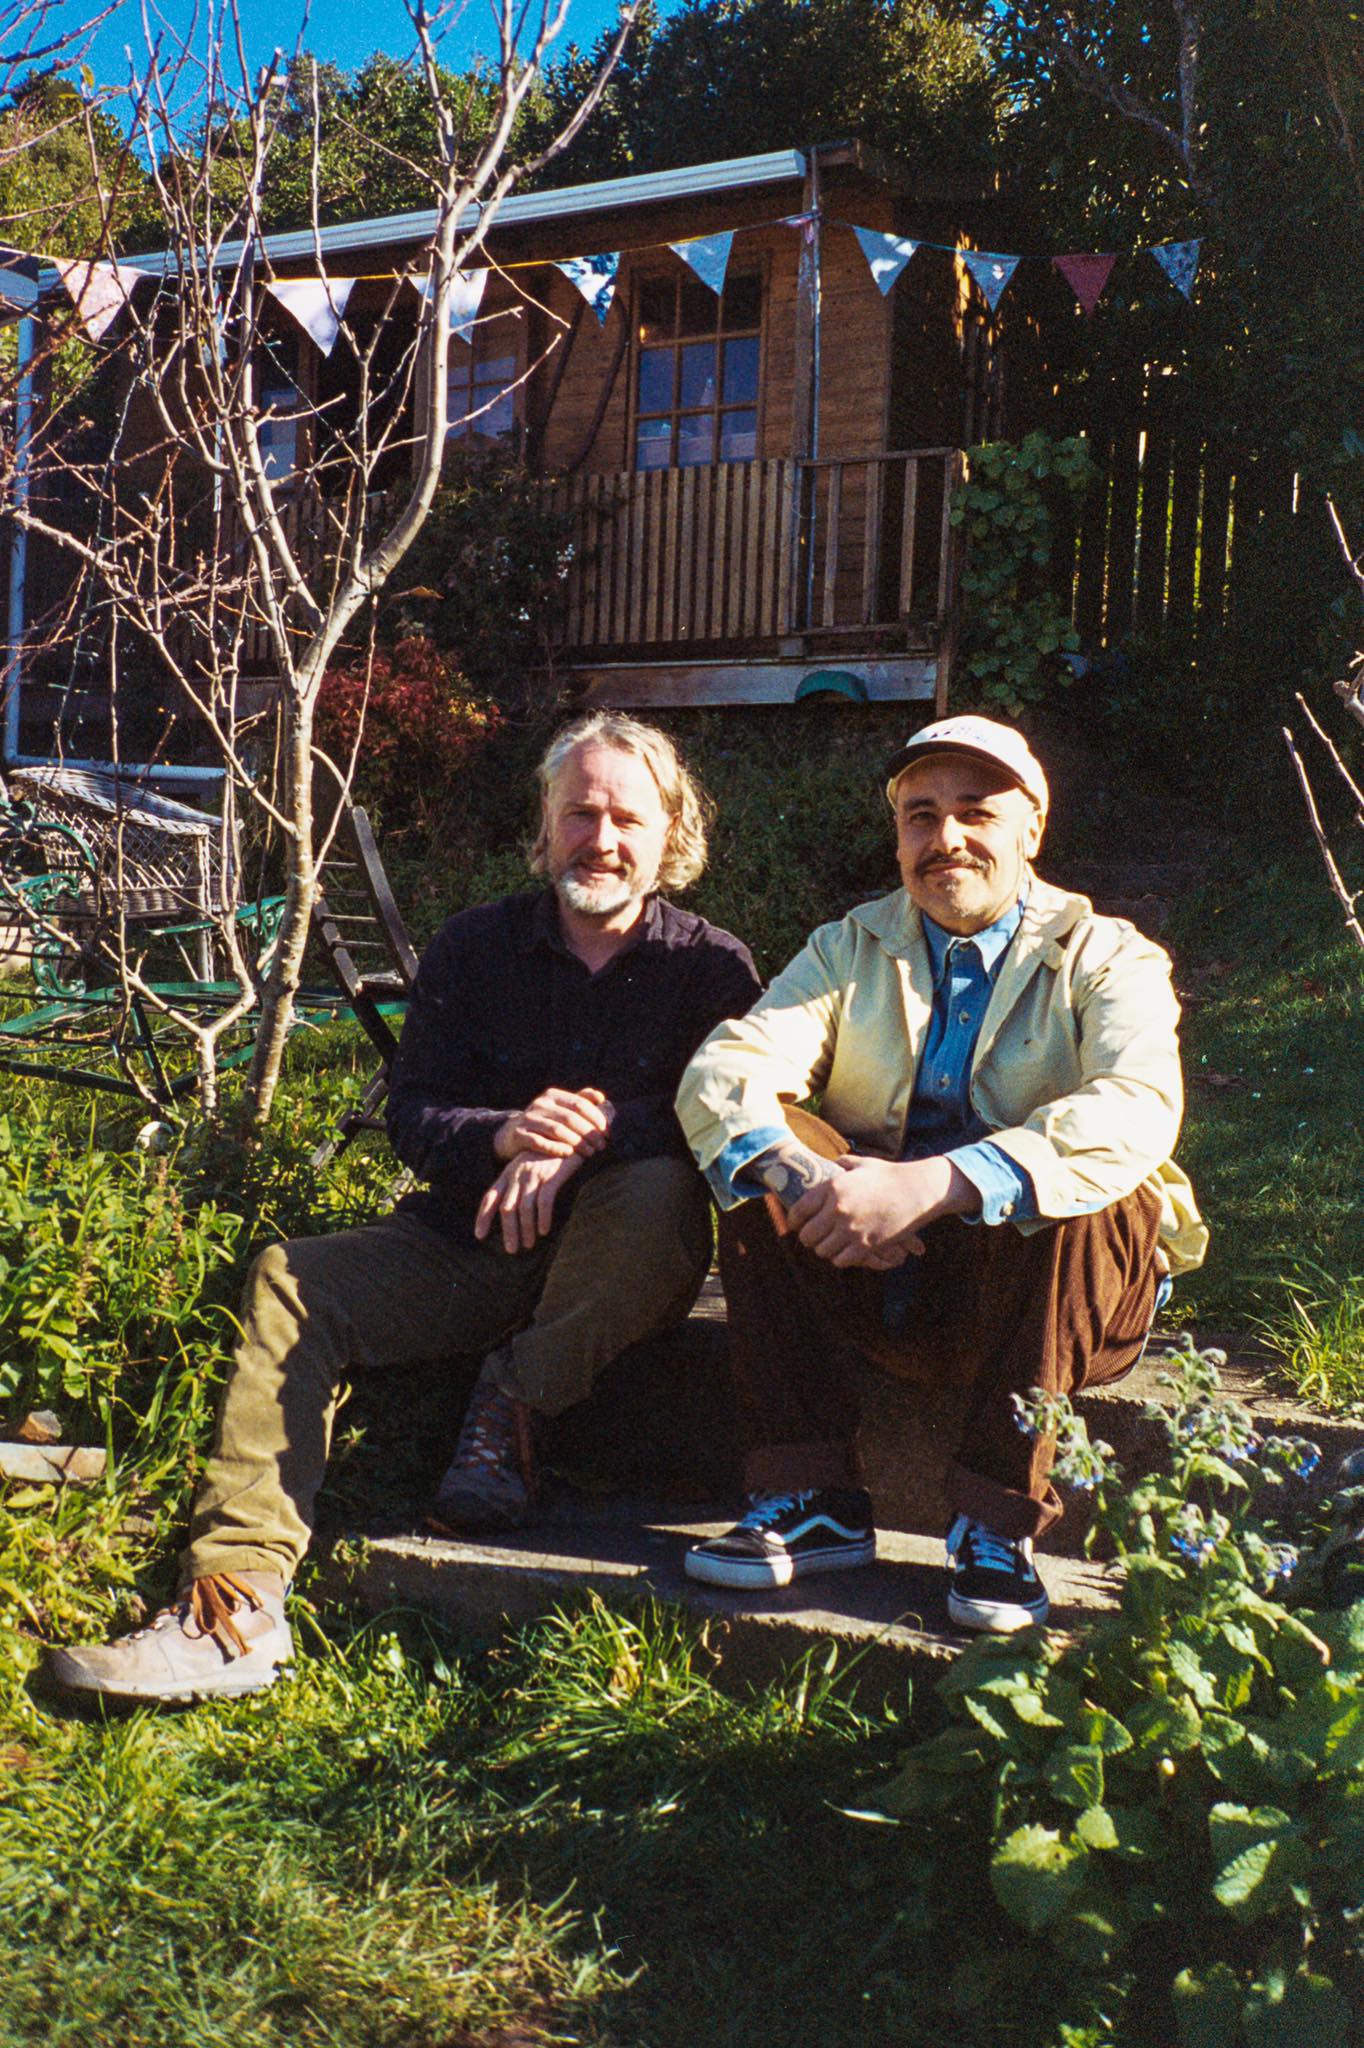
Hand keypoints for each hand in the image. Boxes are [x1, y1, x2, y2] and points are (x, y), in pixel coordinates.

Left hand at [475, 1151, 584, 1252]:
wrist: (571, 1138)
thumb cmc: (550, 1157)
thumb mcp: (528, 1167)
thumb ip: (518, 1185)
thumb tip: (512, 1213)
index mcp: (508, 1173)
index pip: (490, 1197)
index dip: (483, 1217)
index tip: (480, 1236)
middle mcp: (517, 1174)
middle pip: (507, 1208)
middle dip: (508, 1231)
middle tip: (511, 1249)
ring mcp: (534, 1174)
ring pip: (524, 1208)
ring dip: (526, 1229)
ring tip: (528, 1244)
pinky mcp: (551, 1176)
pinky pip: (544, 1201)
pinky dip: (543, 1218)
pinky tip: (544, 1230)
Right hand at [493, 1086, 613, 1162]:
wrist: (511, 1134)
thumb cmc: (544, 1122)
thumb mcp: (560, 1109)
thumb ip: (580, 1101)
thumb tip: (601, 1098)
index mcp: (553, 1095)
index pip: (580, 1104)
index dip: (597, 1118)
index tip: (607, 1133)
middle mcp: (540, 1104)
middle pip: (570, 1118)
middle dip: (589, 1133)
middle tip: (601, 1146)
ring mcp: (528, 1119)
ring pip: (557, 1130)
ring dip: (577, 1142)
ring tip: (589, 1153)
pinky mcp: (519, 1134)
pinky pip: (540, 1142)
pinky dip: (556, 1148)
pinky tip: (569, 1153)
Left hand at [787, 1155, 973, 1268]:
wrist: (918, 1190)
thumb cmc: (891, 1175)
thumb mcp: (863, 1164)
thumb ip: (844, 1164)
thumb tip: (834, 1163)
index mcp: (833, 1188)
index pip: (799, 1211)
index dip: (794, 1220)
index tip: (797, 1224)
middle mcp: (838, 1209)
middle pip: (807, 1236)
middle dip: (809, 1238)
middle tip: (815, 1237)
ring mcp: (851, 1229)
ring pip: (822, 1251)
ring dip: (825, 1249)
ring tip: (832, 1244)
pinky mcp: (866, 1245)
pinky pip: (840, 1260)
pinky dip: (841, 1258)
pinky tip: (846, 1251)